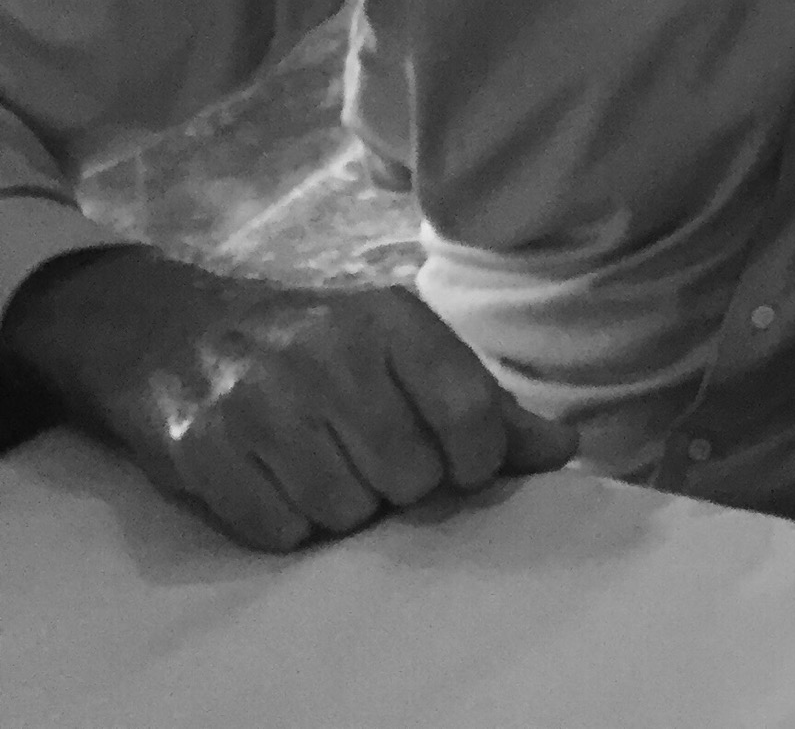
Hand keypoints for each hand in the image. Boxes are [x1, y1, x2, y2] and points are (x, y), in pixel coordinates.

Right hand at [0, 245, 575, 550]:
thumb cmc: (314, 344)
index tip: (463, 463)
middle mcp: (327, 354)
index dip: (479, 460)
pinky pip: (280, 533)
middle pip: (411, 477)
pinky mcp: (202, 450)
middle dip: (403, 484)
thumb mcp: (402, 348)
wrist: (174, 330)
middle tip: (376, 457)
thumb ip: (484, 402)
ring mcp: (258, 402)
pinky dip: (288, 524)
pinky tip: (277, 480)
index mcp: (391, 319)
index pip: (470, 413)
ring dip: (344, 507)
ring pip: (346, 513)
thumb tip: (561, 450)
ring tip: (324, 464)